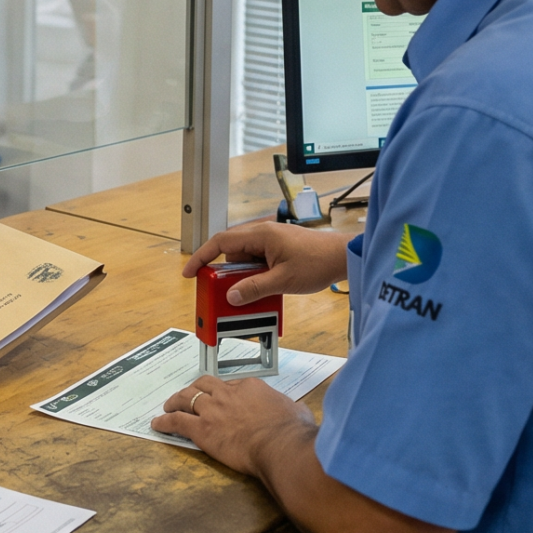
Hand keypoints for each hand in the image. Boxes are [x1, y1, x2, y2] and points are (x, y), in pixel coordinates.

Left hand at [150, 374, 314, 476]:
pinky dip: (165, 422)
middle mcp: (228, 394)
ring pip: (186, 398)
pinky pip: (177, 421)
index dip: (223, 392)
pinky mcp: (202, 430)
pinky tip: (158, 424)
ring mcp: (213, 411)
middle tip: (189, 395)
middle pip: (204, 385)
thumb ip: (292, 409)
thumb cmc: (291, 432)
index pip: (230, 385)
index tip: (221, 399)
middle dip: (195, 389)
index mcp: (250, 388)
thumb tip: (298, 412)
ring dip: (175, 401)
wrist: (280, 446)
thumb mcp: (297, 412)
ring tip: (169, 406)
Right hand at [180, 221, 351, 304]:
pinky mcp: (279, 251)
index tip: (190, 272)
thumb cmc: (318, 261)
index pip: (221, 242)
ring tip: (243, 297)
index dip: (202, 257)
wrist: (342, 257)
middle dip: (222, 274)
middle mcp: (263, 235)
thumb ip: (254, 288)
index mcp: (261, 235)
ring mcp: (271, 242)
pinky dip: (254, 277)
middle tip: (217, 292)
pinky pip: (258, 263)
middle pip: (231, 253)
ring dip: (241, 278)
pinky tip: (260, 292)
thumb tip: (231, 296)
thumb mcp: (283, 280)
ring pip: (244, 260)